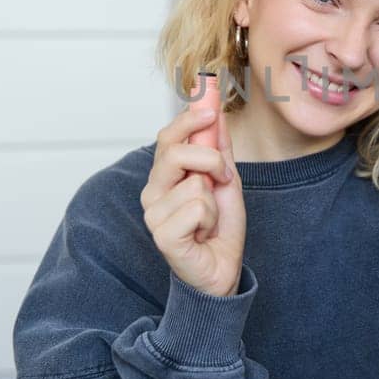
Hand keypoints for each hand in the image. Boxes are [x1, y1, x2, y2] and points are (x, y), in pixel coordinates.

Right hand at [141, 106, 246, 296]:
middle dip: (211, 158)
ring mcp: (153, 214)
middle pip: (174, 152)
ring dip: (214, 200)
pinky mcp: (162, 235)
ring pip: (194, 183)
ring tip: (209, 219)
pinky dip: (210, 219)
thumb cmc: (219, 228)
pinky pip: (197, 207)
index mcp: (164, 176)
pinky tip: (203, 233)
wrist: (222, 271)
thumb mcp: (225, 180)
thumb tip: (215, 111)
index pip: (168, 137)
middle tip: (224, 177)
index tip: (210, 108)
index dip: (188, 119)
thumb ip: (218, 147)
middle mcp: (152, 192)